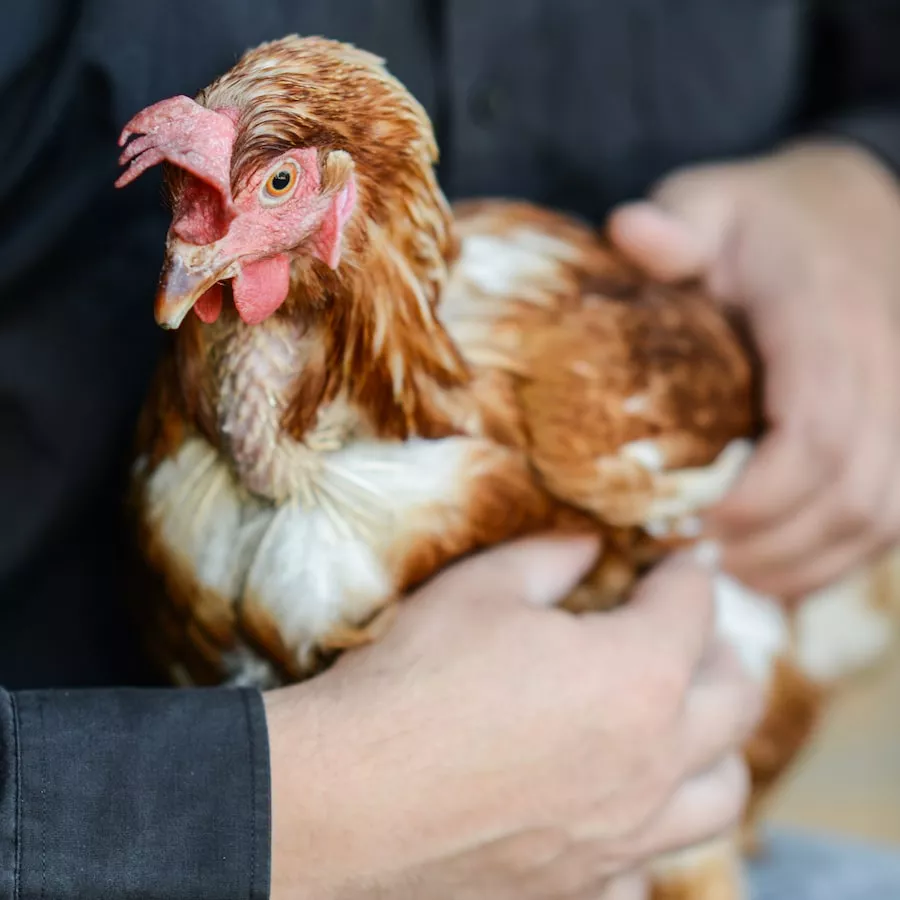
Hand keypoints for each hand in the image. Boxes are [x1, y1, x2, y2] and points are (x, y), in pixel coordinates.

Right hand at [265, 536, 760, 898]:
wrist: (350, 799)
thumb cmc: (416, 680)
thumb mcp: (480, 590)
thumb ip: (548, 559)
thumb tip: (587, 546)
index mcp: (639, 676)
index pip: (693, 608)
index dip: (687, 574)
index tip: (678, 562)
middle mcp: (654, 762)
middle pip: (736, 701)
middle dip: (723, 654)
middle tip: (696, 636)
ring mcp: (626, 835)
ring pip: (722, 797)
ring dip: (716, 749)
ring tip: (683, 725)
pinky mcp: (586, 886)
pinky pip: (653, 864)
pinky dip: (654, 830)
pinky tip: (619, 809)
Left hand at [609, 142, 899, 598]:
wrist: (847, 211)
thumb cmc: (763, 220)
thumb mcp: (713, 203)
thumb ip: (678, 226)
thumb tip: (629, 231)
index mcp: (826, 322)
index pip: (815, 434)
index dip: (758, 497)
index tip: (691, 523)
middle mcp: (882, 370)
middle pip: (850, 493)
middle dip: (770, 543)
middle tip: (694, 562)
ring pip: (879, 517)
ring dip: (802, 561)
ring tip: (727, 573)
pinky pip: (890, 516)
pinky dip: (833, 555)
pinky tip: (774, 566)